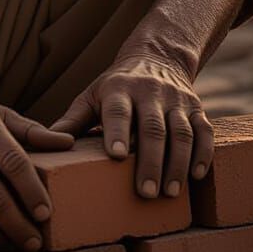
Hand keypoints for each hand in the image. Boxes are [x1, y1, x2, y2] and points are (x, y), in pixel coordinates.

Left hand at [49, 53, 213, 199]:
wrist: (157, 58)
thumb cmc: (115, 88)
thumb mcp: (91, 96)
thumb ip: (72, 121)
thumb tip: (47, 145)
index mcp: (119, 90)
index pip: (118, 111)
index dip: (117, 132)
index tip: (115, 157)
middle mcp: (150, 92)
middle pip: (152, 127)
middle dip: (150, 161)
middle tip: (145, 193)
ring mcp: (176, 100)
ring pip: (181, 132)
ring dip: (178, 163)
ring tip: (170, 193)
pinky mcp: (197, 108)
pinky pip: (204, 131)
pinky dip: (204, 154)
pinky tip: (197, 176)